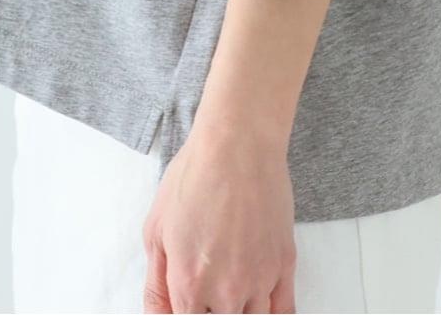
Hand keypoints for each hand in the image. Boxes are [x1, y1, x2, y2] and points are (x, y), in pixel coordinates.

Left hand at [141, 120, 296, 313]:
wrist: (238, 143)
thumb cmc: (194, 176)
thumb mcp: (155, 229)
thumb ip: (156, 284)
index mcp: (189, 286)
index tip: (185, 302)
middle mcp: (227, 292)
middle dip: (210, 310)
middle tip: (206, 286)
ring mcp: (260, 280)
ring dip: (239, 311)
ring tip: (230, 292)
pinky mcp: (285, 264)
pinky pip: (284, 312)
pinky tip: (259, 305)